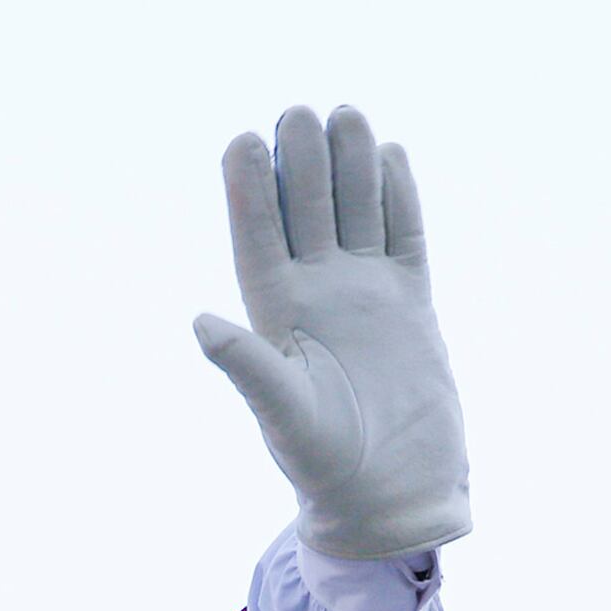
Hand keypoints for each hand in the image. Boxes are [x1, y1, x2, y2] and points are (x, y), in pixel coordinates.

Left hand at [193, 105, 468, 560]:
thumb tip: (200, 323)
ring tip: (345, 114)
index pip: (257, 239)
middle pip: (307, 212)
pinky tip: (391, 156)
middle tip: (297, 113)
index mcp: (276, 317)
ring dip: (349, 167)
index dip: (249, 192)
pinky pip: (403, 238)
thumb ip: (248, 367)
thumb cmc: (327, 468)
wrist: (393, 497)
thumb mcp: (284, 417)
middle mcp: (316, 296)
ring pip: (356, 213)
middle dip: (302, 163)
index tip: (242, 140)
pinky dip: (399, 199)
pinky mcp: (410, 305)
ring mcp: (365, 297)